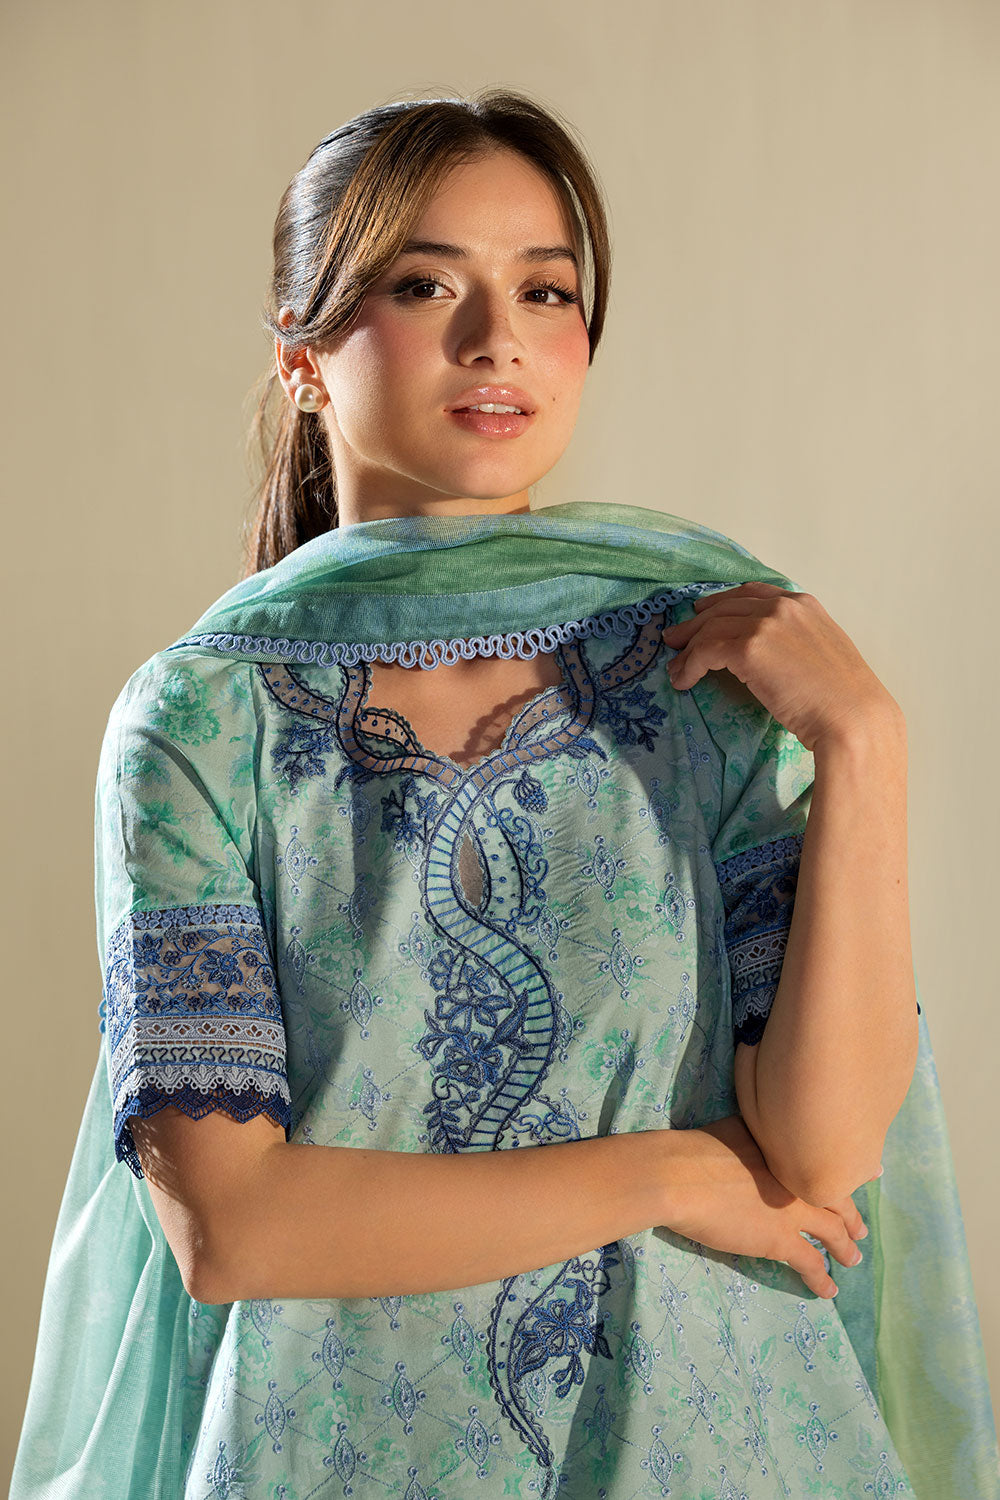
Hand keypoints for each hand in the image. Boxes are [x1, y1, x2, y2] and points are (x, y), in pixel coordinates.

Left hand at [661, 581, 899, 750]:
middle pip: (724, 607)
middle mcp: (783, 606)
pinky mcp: (749, 648)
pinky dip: (689, 666)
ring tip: (675, 668)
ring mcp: (766, 624)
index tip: (702, 614)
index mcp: (804, 604)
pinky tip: (684, 681)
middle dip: (696, 624)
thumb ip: (795, 641)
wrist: (853, 718)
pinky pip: (705, 651)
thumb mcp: (822, 654)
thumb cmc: (844, 700)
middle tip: (675, 640)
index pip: (751, 593)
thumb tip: (764, 654)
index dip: (721, 603)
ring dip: (688, 650)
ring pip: (710, 628)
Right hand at [664, 1114, 869, 1297]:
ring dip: (845, 1248)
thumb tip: (751, 1133)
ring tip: (852, 1259)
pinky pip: (811, 1263)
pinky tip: (828, 1291)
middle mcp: (797, 1178)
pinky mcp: (780, 1240)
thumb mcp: (733, 1129)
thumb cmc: (695, 1149)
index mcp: (787, 1149)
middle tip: (860, 1228)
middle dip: (851, 1215)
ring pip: (833, 1232)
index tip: (867, 1176)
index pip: (824, 1161)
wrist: (681, 1176)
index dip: (844, 1173)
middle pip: (836, 1198)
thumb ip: (753, 1134)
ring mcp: (793, 1210)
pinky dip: (822, 1279)